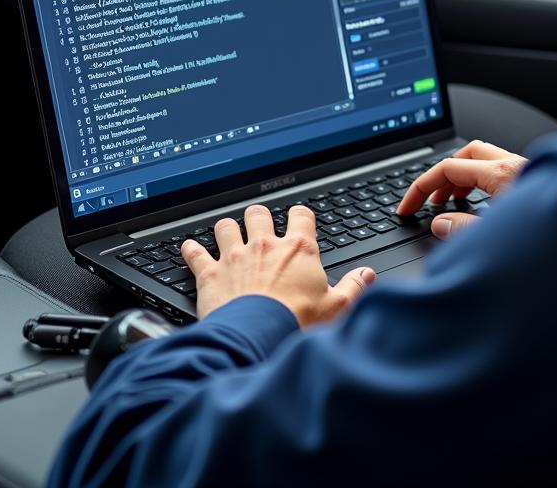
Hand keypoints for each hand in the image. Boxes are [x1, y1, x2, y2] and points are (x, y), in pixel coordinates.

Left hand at [181, 204, 374, 324]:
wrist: (256, 341)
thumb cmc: (295, 325)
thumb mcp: (335, 308)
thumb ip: (353, 288)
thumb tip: (366, 276)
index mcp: (298, 250)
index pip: (301, 215)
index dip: (301, 216)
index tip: (300, 221)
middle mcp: (265, 246)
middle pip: (259, 213)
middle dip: (259, 217)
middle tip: (261, 227)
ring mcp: (235, 257)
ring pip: (226, 226)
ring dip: (227, 229)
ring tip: (228, 234)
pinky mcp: (210, 274)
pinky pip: (195, 253)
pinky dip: (191, 250)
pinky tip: (190, 248)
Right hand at [395, 139, 526, 239]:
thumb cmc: (547, 237)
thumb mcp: (498, 239)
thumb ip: (464, 230)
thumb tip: (439, 224)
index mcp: (502, 174)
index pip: (448, 168)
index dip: (421, 187)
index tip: (408, 207)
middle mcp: (514, 165)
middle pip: (466, 154)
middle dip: (442, 175)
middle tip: (431, 201)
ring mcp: (527, 171)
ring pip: (485, 160)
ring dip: (463, 177)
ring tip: (451, 203)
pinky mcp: (536, 181)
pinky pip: (500, 172)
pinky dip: (482, 182)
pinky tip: (480, 205)